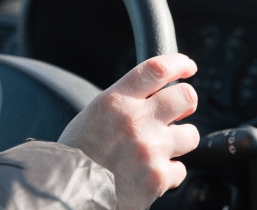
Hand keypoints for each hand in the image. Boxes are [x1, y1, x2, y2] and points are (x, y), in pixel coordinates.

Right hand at [58, 53, 199, 209]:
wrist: (66, 193)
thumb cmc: (78, 154)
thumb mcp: (95, 113)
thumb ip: (126, 100)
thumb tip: (156, 92)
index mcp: (116, 101)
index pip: (157, 69)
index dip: (179, 63)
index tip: (187, 67)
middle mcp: (135, 121)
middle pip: (186, 96)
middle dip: (188, 102)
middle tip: (181, 110)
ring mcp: (150, 149)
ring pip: (190, 134)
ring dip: (180, 141)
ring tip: (160, 149)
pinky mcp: (157, 177)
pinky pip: (180, 169)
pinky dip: (168, 172)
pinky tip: (149, 173)